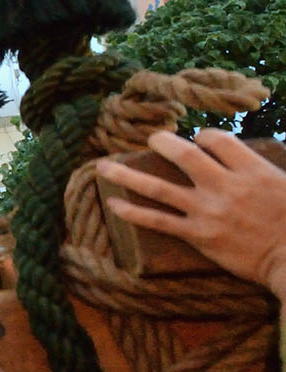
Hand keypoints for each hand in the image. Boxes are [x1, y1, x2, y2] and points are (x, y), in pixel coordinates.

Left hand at [98, 128, 285, 296]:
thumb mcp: (285, 184)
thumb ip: (260, 170)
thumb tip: (244, 159)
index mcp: (251, 170)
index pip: (216, 140)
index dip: (203, 136)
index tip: (198, 140)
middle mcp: (225, 186)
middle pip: (183, 155)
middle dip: (162, 142)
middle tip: (151, 139)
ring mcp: (207, 211)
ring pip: (158, 187)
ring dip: (127, 174)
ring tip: (103, 166)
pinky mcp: (197, 235)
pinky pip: (157, 221)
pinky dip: (132, 212)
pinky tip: (113, 204)